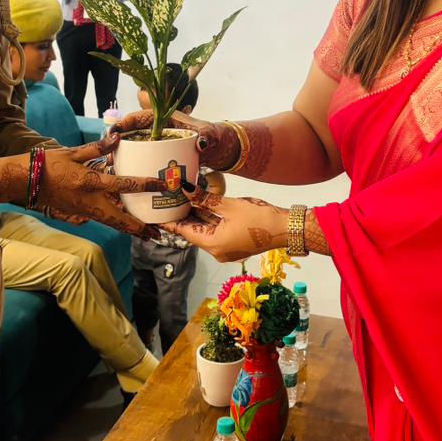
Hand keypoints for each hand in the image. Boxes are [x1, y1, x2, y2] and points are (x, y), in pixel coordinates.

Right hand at [35, 137, 160, 238]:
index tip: (163, 186)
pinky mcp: (78, 213)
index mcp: (91, 182)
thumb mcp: (72, 152)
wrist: (24, 182)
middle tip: (157, 233)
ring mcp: (84, 211)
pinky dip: (116, 223)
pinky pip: (102, 220)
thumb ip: (97, 148)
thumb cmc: (47, 164)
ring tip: (146, 234)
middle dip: (140, 228)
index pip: (124, 184)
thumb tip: (117, 137)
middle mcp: (90, 201)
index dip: (146, 185)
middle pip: (120, 219)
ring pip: (112, 223)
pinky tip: (125, 222)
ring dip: (130, 229)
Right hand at [111, 110, 237, 169]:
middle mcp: (155, 130)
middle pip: (129, 135)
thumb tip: (201, 142)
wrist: (218, 149)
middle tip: (109, 159)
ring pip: (132, 150)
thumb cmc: (212, 136)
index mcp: (163, 118)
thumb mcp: (209, 134)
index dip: (123, 124)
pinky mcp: (157, 158)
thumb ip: (207, 135)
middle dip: (116, 146)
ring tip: (113, 171)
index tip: (113, 134)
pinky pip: (141, 162)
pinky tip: (127, 182)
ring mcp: (155, 145)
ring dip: (121, 159)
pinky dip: (133, 169)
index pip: (138, 118)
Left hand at [161, 188, 287, 261]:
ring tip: (183, 198)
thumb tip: (186, 190)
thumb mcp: (229, 206)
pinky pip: (215, 232)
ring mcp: (226, 249)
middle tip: (170, 198)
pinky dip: (208, 220)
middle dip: (183, 215)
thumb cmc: (260, 218)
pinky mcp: (233, 244)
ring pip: (204, 231)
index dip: (170, 220)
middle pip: (193, 232)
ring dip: (196, 216)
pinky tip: (202, 205)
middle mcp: (217, 251)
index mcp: (213, 244)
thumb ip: (205, 199)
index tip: (157, 213)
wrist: (285, 229)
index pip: (184, 232)